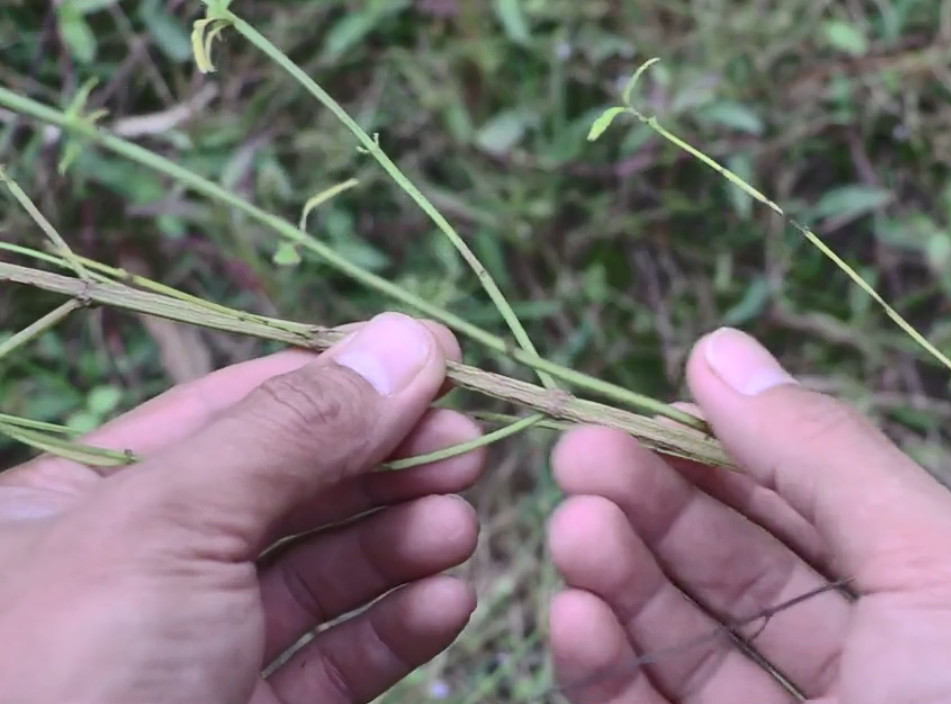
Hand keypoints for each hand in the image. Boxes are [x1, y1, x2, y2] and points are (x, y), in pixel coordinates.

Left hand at [0, 313, 484, 703]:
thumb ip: (294, 426)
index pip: (242, 407)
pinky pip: (335, 659)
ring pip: (324, 573)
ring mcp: (199, 647)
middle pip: (296, 486)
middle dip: (386, 464)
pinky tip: (445, 600)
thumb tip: (404, 340)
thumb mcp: (172, 521)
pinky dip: (396, 625)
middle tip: (467, 454)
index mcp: (94, 495)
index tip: (439, 370)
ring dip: (401, 542)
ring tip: (459, 527)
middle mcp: (148, 565)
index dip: (345, 382)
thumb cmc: (61, 679)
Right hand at [548, 328, 950, 703]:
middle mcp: (846, 662)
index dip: (713, 450)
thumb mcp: (929, 566)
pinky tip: (575, 613)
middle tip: (578, 453)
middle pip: (722, 565)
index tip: (642, 409)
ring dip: (613, 577)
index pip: (790, 503)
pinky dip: (600, 666)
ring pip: (674, 637)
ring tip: (573, 528)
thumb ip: (816, 453)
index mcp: (912, 596)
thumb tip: (718, 348)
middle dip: (646, 502)